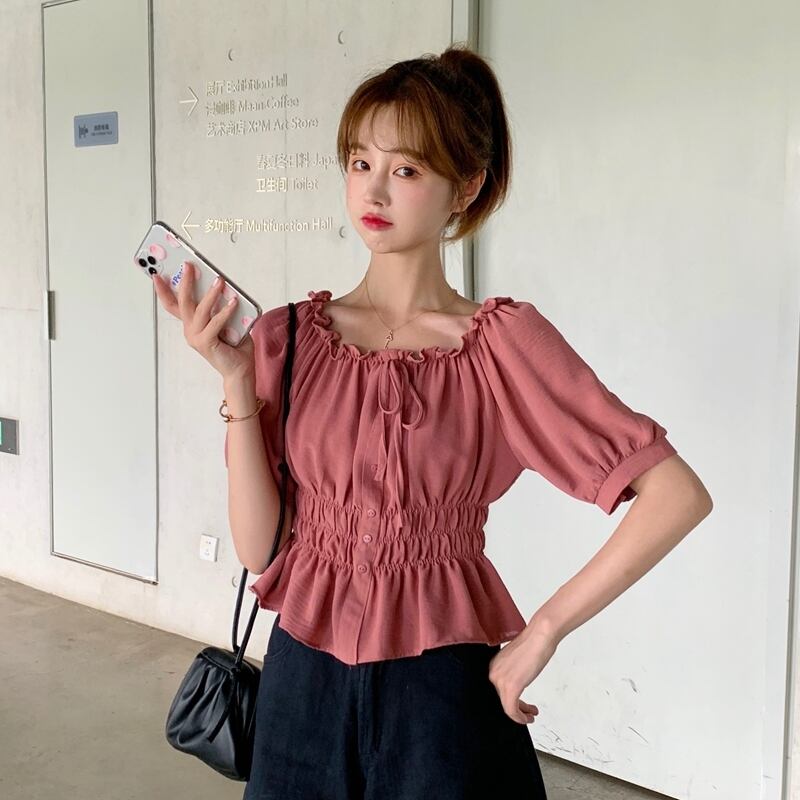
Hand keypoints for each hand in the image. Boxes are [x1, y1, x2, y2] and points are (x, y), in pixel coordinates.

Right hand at [152, 261, 254, 379]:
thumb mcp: (225, 321)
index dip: (163, 290)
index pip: (173, 305)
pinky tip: (234, 302)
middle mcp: (190, 330)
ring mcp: (196, 337)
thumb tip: (223, 285)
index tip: (157, 274)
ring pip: (200, 310)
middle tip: (189, 266)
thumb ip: (220, 307)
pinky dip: (225, 311)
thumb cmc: (234, 345)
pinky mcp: (206, 343)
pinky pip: (215, 323)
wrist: (240, 369)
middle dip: (185, 282)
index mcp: (191, 324)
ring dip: (210, 294)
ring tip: (220, 280)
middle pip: (182, 302)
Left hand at [487, 625, 558, 724]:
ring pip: (507, 707)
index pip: (498, 691)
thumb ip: (512, 672)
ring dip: (520, 714)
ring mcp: (500, 680)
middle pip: (502, 699)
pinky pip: (511, 709)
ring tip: (530, 715)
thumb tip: (516, 682)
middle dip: (517, 708)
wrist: (540, 636)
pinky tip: (528, 717)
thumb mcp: (517, 661)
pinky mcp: (511, 686)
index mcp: (493, 666)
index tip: (520, 706)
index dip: (509, 701)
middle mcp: (493, 673)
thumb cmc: (533, 644)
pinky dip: (520, 717)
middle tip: (528, 711)